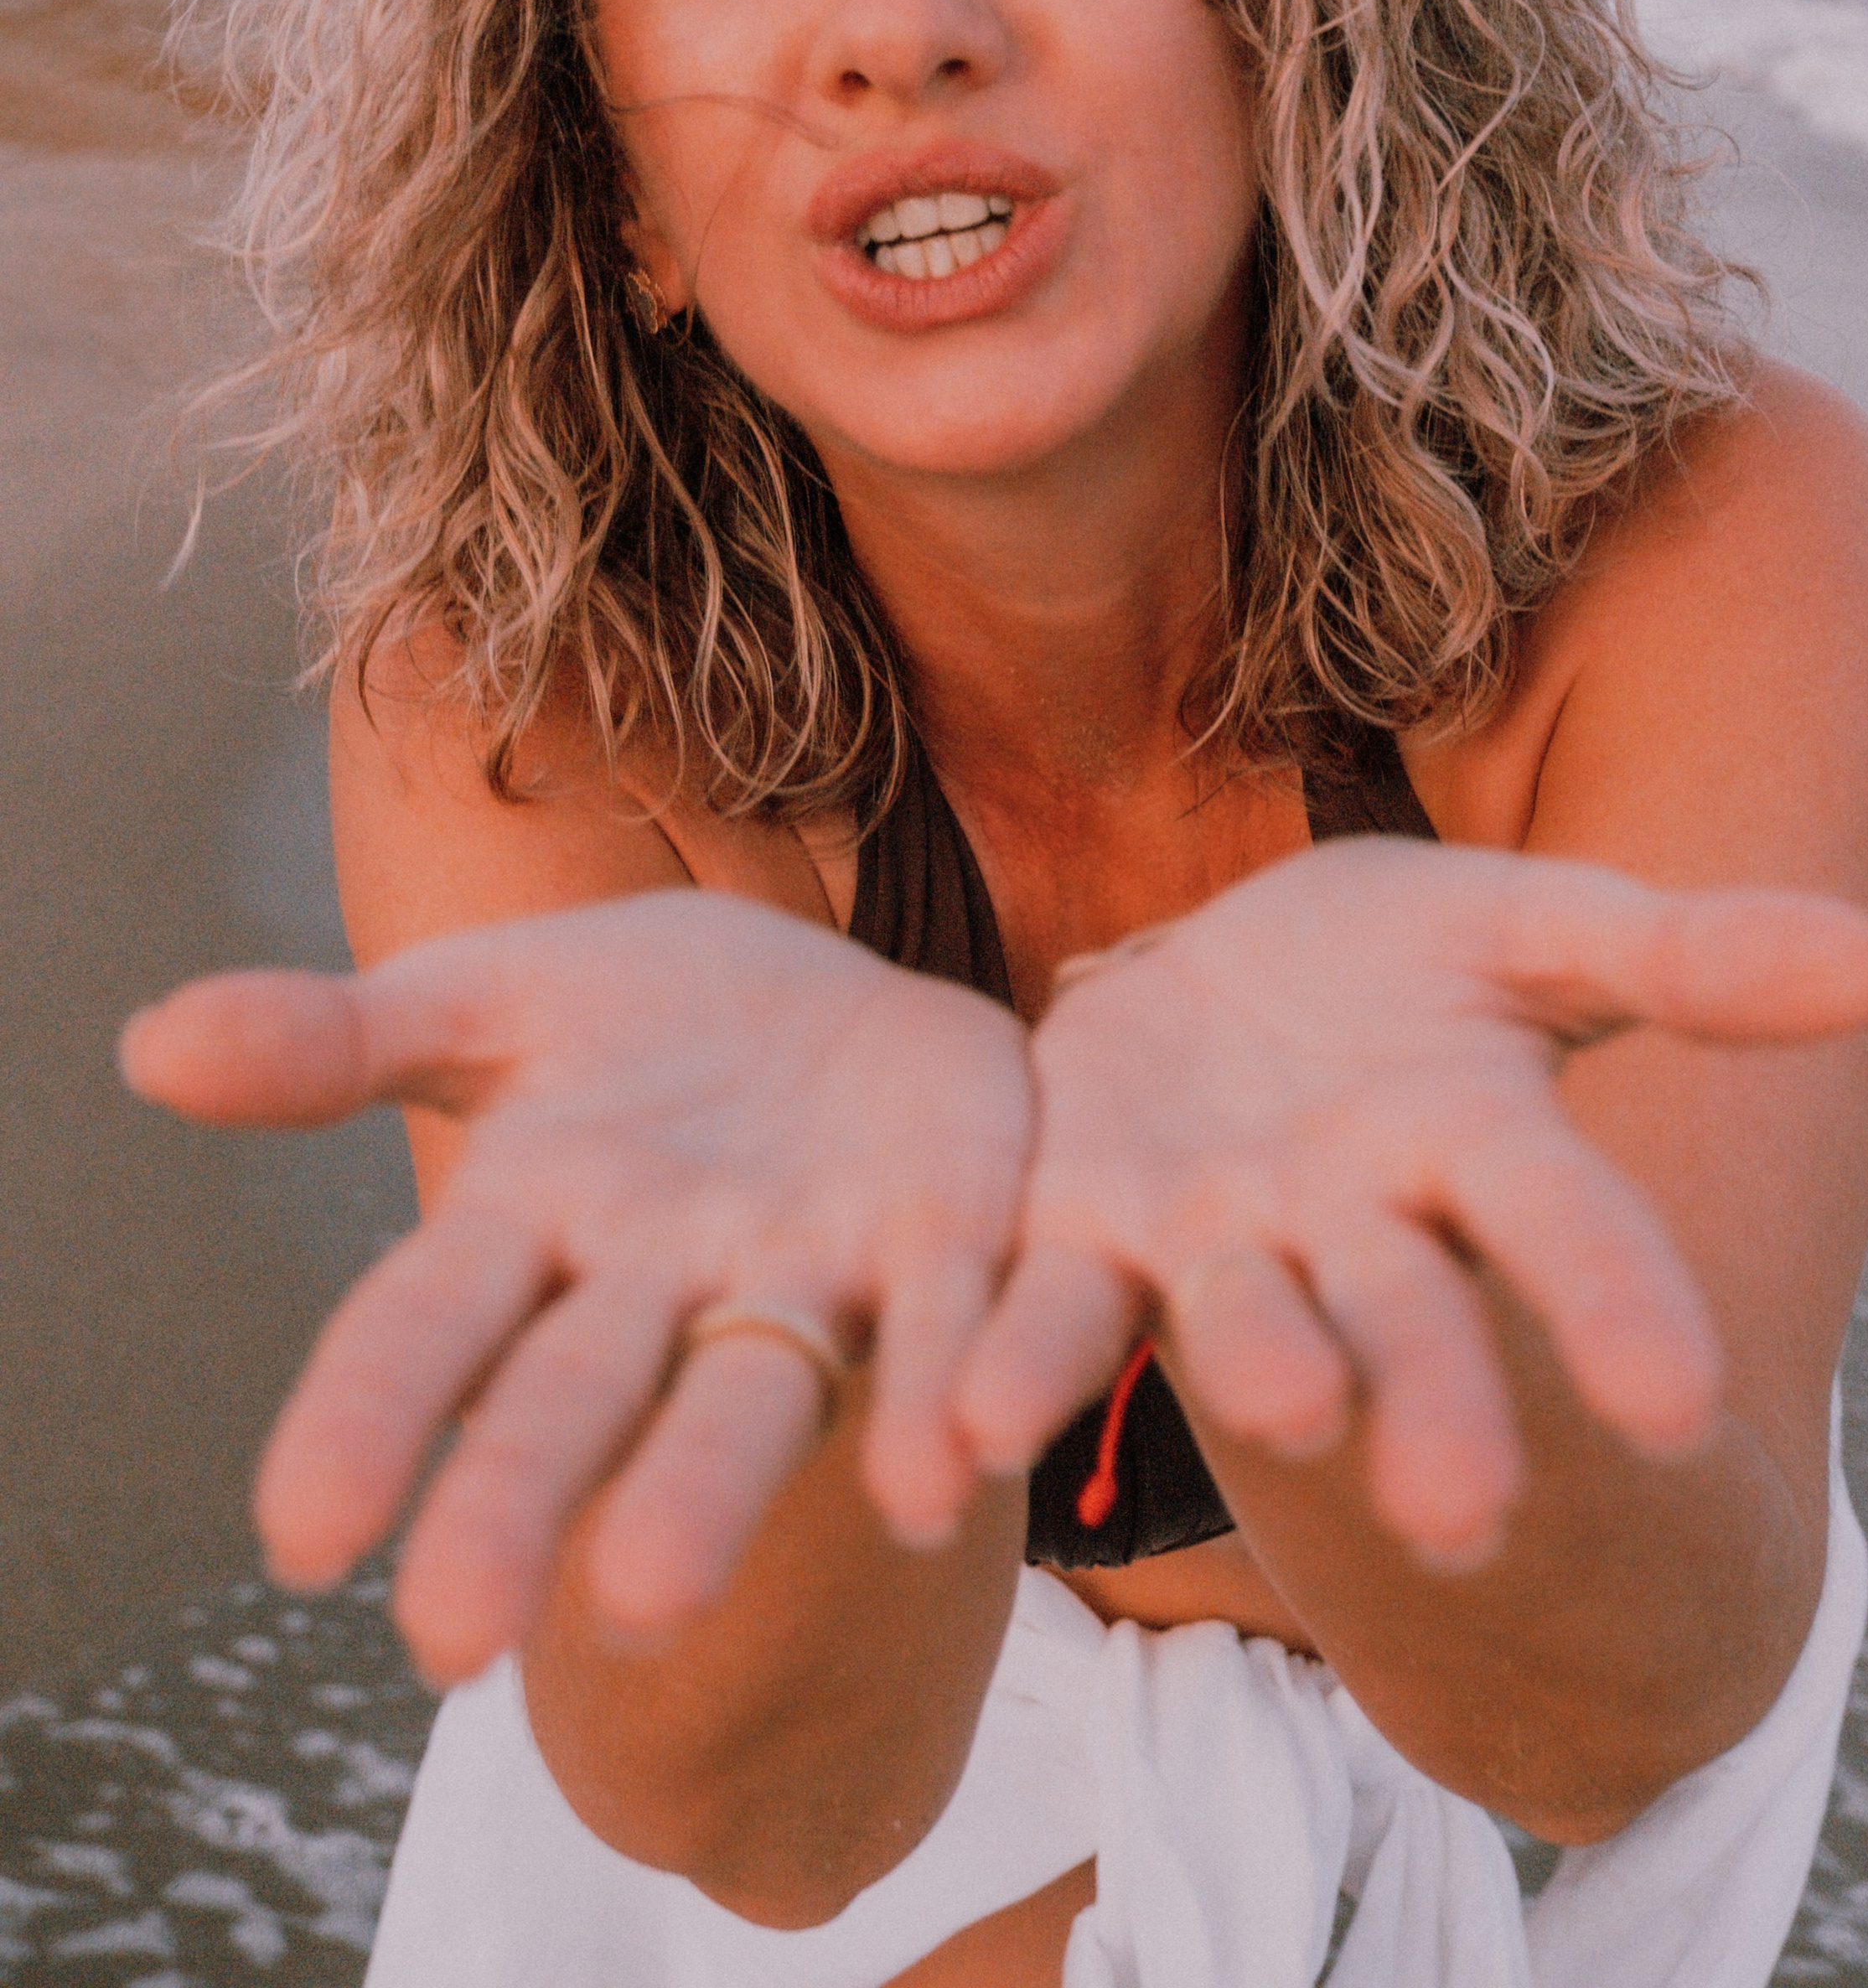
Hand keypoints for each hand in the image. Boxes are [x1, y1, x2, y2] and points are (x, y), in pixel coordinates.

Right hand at [122, 897, 1033, 1681]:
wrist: (843, 1004)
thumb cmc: (641, 1025)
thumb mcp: (495, 996)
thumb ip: (344, 1038)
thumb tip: (150, 1044)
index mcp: (540, 1214)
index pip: (430, 1325)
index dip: (368, 1417)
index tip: (298, 1535)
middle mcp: (664, 1280)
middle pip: (578, 1399)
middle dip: (518, 1504)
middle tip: (448, 1640)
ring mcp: (808, 1273)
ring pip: (754, 1401)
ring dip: (706, 1500)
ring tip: (652, 1604)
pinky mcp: (947, 1243)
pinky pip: (948, 1330)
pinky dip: (937, 1398)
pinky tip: (934, 1478)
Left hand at [955, 842, 1867, 1563]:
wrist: (1217, 977)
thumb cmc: (1403, 965)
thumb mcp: (1536, 927)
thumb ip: (1690, 954)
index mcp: (1469, 1144)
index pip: (1565, 1227)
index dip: (1614, 1307)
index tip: (1674, 1405)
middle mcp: (1349, 1222)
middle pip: (1407, 1320)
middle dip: (1435, 1410)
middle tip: (1458, 1522)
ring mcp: (1213, 1234)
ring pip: (1236, 1321)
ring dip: (1248, 1376)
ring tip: (1258, 1416)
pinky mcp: (1076, 1220)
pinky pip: (1040, 1299)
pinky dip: (1001, 1367)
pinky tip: (954, 1435)